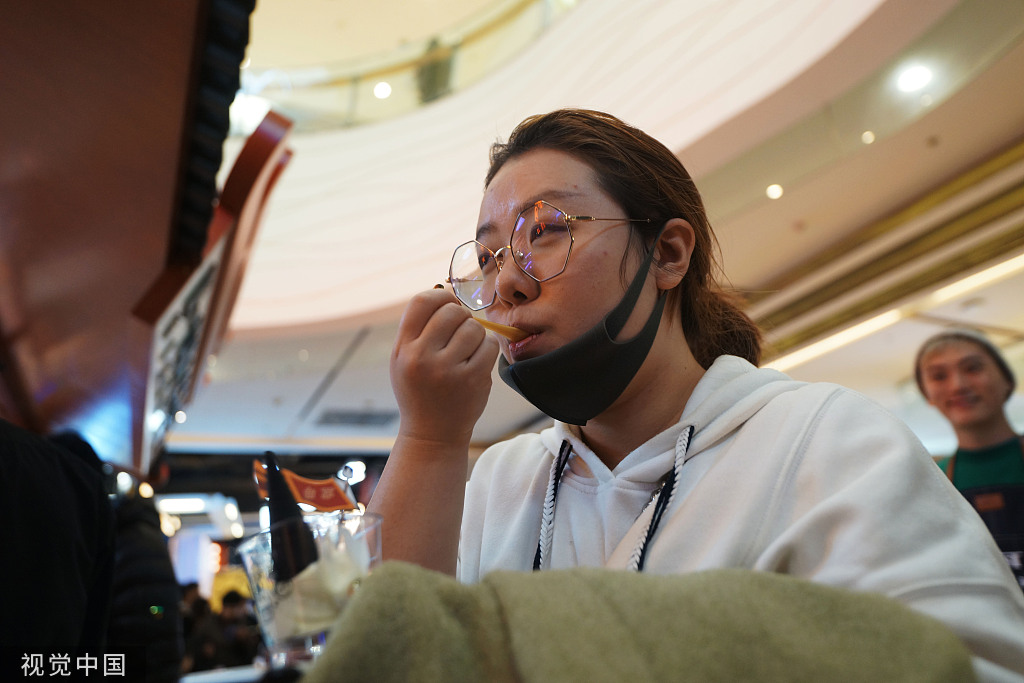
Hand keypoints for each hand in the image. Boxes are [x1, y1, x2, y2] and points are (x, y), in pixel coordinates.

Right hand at [390, 287, 498, 446]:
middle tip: (459, 331)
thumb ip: (419, 328)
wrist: (432, 434)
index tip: (448, 304)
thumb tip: (447, 293)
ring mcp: (448, 370)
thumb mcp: (404, 359)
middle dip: (461, 316)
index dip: (440, 296)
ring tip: (467, 349)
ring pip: (474, 327)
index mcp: (403, 348)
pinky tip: (477, 360)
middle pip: (452, 311)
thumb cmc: (420, 390)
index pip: (421, 301)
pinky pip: (489, 345)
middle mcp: (422, 358)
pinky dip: (487, 348)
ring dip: (475, 334)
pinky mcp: (473, 380)